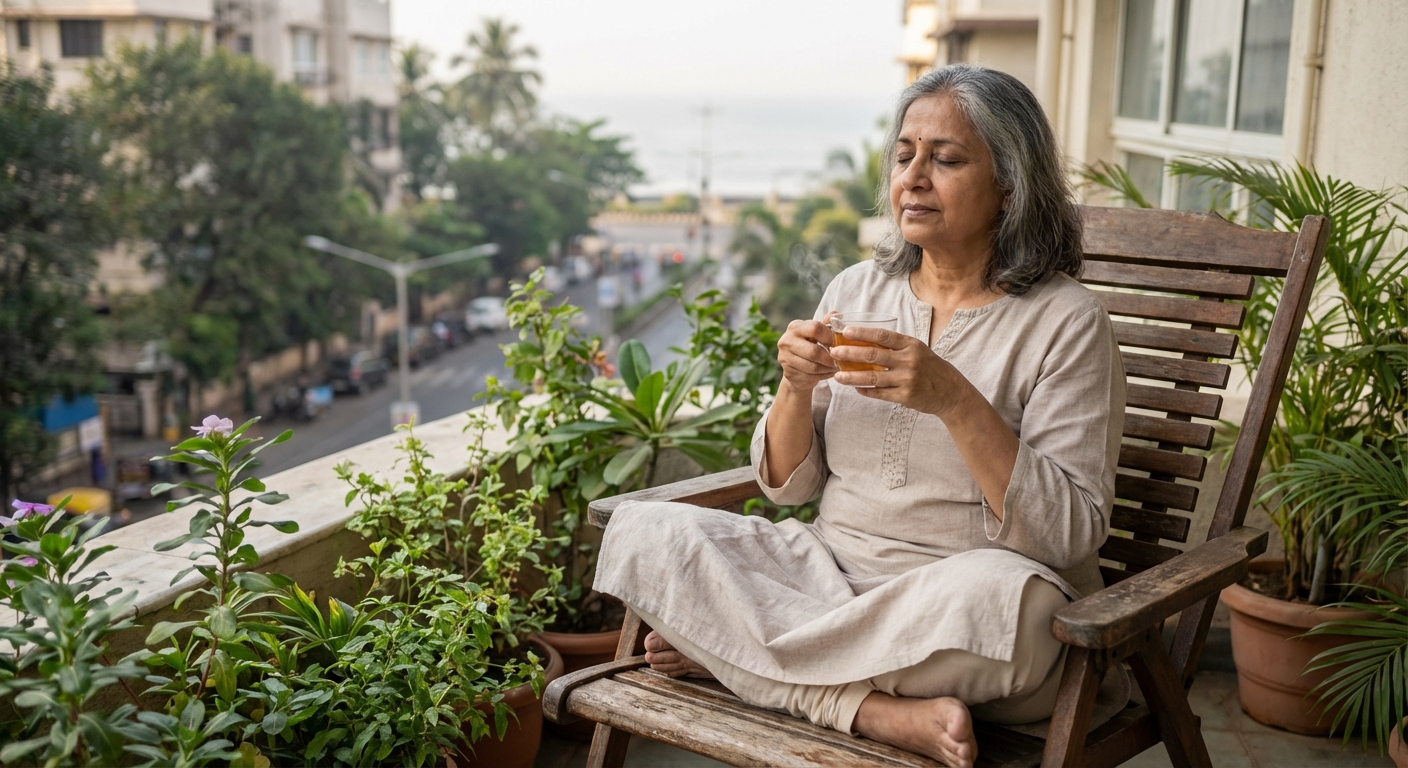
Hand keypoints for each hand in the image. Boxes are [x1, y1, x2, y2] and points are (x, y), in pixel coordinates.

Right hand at [776, 315, 837, 391]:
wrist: (797, 367)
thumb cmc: (811, 345)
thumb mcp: (818, 333)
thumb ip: (827, 324)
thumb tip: (836, 314)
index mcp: (795, 327)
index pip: (815, 328)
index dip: (830, 337)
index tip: (839, 343)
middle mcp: (786, 341)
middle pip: (814, 351)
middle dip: (830, 357)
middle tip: (840, 359)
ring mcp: (785, 358)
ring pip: (813, 366)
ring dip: (828, 368)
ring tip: (836, 366)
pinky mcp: (788, 373)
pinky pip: (811, 377)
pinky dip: (823, 375)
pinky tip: (828, 372)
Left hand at [829, 326, 970, 417]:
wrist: (950, 391)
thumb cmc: (930, 367)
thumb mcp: (917, 350)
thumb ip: (895, 346)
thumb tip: (865, 340)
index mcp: (911, 345)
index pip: (883, 336)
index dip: (863, 333)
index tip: (846, 331)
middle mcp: (909, 360)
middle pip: (873, 356)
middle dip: (850, 354)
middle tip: (833, 352)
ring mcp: (907, 379)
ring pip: (873, 378)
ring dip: (852, 377)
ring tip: (837, 376)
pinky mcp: (905, 396)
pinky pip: (880, 394)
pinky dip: (866, 391)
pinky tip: (855, 388)